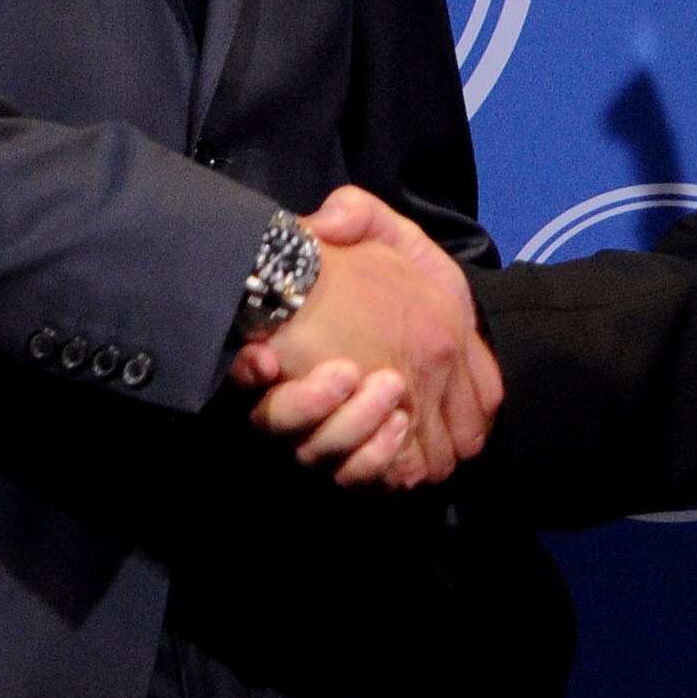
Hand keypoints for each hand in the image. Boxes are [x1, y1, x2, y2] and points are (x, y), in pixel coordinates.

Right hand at [227, 187, 501, 488]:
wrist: (448, 319)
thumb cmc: (403, 279)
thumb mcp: (384, 233)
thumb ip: (354, 215)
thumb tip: (325, 223)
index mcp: (290, 350)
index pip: (249, 373)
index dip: (248, 373)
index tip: (265, 358)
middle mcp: (303, 403)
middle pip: (280, 429)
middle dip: (309, 405)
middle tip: (350, 372)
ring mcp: (336, 439)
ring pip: (321, 459)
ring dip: (353, 431)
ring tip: (392, 394)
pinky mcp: (375, 466)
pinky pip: (364, 482)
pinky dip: (379, 461)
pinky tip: (402, 425)